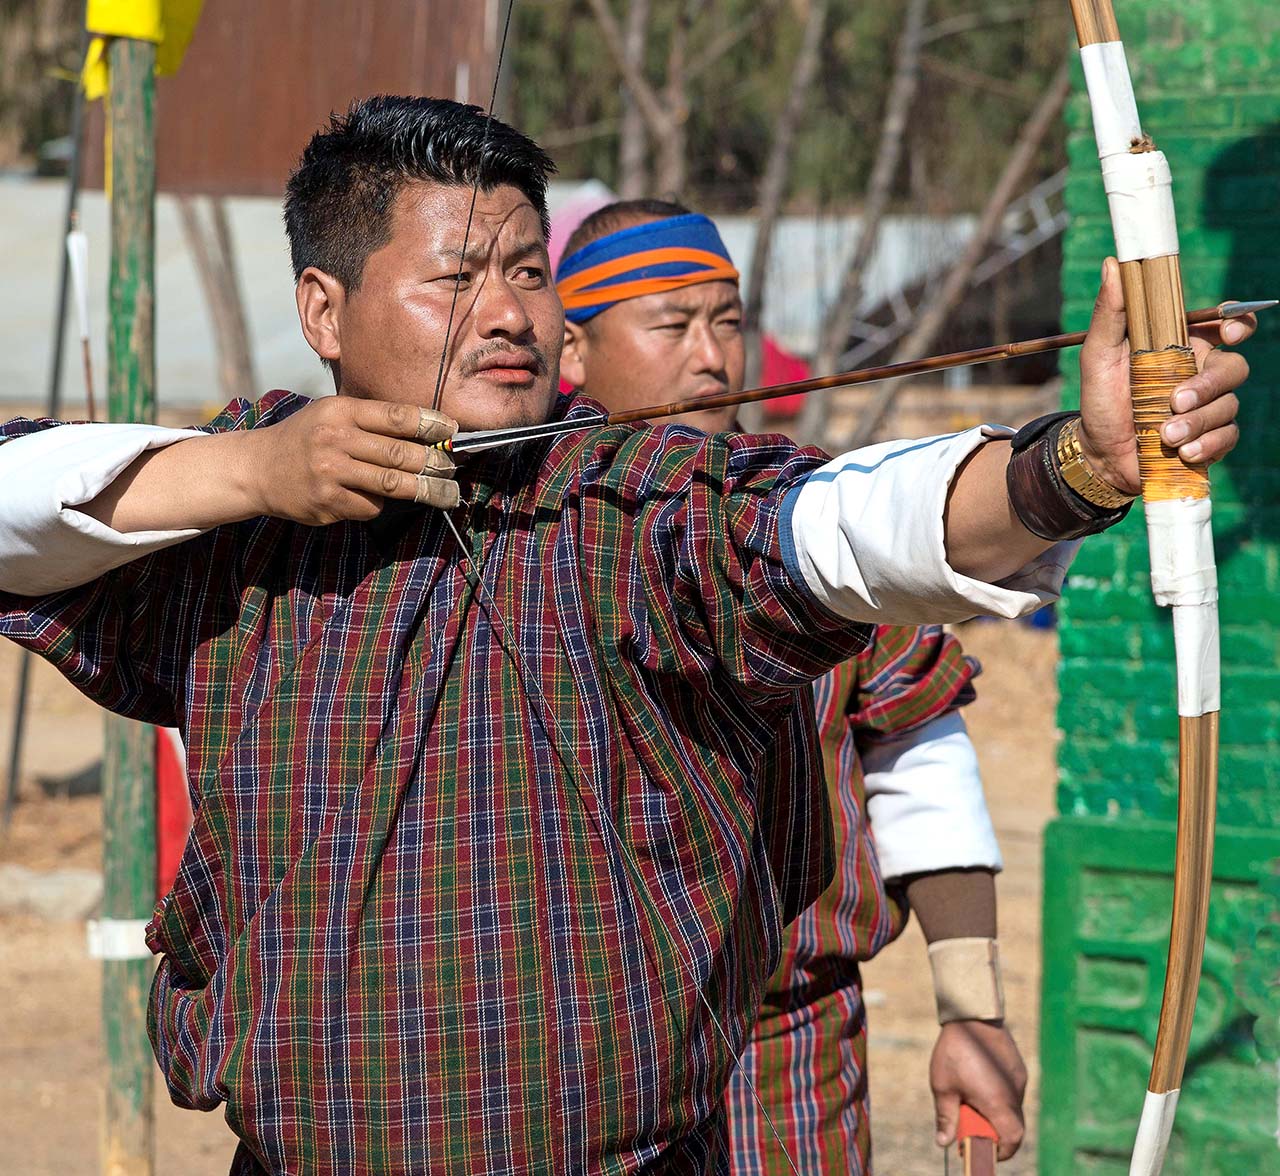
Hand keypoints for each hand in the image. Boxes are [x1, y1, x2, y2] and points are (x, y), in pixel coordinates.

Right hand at [250, 397, 458, 522]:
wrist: (256, 468)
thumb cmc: (306, 438)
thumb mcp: (332, 414)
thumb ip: (372, 421)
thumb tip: (429, 434)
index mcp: (340, 411)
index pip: (397, 415)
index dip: (431, 425)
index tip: (453, 432)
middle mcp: (334, 440)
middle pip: (400, 454)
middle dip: (435, 463)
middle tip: (452, 469)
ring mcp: (329, 473)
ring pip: (392, 484)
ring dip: (426, 491)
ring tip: (447, 494)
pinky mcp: (327, 502)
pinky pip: (371, 506)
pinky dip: (380, 504)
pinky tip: (373, 497)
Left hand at [930, 1019, 1026, 1160]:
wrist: (972, 1014)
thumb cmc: (955, 1050)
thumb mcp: (943, 1086)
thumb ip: (946, 1116)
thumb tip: (944, 1143)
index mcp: (997, 1102)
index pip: (1012, 1138)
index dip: (1002, 1150)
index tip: (984, 1148)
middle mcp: (1014, 1093)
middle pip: (1015, 1127)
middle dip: (996, 1133)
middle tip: (973, 1125)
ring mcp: (1019, 1080)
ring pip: (1014, 1109)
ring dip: (997, 1113)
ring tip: (973, 1100)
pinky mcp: (1018, 1069)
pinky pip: (1013, 1092)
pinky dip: (1000, 1097)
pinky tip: (981, 1084)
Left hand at [1076, 257, 1254, 495]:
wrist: (1098, 451)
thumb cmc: (1100, 398)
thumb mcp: (1097, 355)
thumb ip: (1110, 313)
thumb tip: (1112, 263)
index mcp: (1182, 346)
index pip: (1225, 325)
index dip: (1238, 322)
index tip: (1231, 331)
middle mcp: (1200, 373)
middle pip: (1234, 368)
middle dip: (1209, 384)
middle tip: (1176, 400)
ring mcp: (1208, 406)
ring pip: (1229, 406)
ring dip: (1197, 421)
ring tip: (1165, 435)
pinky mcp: (1209, 438)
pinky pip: (1227, 437)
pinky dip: (1206, 445)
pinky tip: (1182, 452)